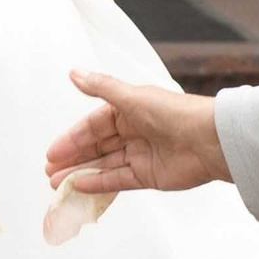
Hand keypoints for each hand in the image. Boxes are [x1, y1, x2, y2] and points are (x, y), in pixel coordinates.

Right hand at [44, 71, 228, 196]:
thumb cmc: (174, 112)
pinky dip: (99, 183)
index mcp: (129, 110)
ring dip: (80, 173)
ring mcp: (141, 155)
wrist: (209, 140)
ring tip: (57, 183)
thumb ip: (100, 88)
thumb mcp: (131, 97)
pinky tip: (80, 187)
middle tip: (49, 171)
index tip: (52, 152)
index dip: (72, 138)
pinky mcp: (149, 175)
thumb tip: (74, 72)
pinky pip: (118, 180)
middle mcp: (134, 132)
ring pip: (104, 165)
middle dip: (72, 159)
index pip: (93, 126)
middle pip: (96, 147)